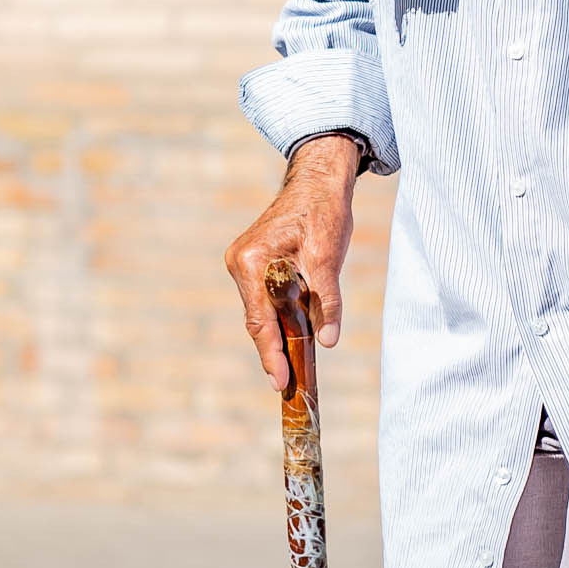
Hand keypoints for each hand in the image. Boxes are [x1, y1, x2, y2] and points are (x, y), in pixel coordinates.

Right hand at [225, 135, 359, 391]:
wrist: (318, 180)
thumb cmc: (323, 211)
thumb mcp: (328, 257)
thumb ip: (325, 300)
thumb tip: (327, 341)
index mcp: (250, 261)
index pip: (259, 320)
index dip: (271, 355)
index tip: (282, 383)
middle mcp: (239, 262)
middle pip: (257, 320)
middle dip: (275, 352)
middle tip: (290, 387)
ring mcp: (243, 262)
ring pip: (261, 311)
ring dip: (279, 337)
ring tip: (295, 370)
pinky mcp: (253, 262)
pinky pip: (265, 299)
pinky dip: (280, 319)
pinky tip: (293, 339)